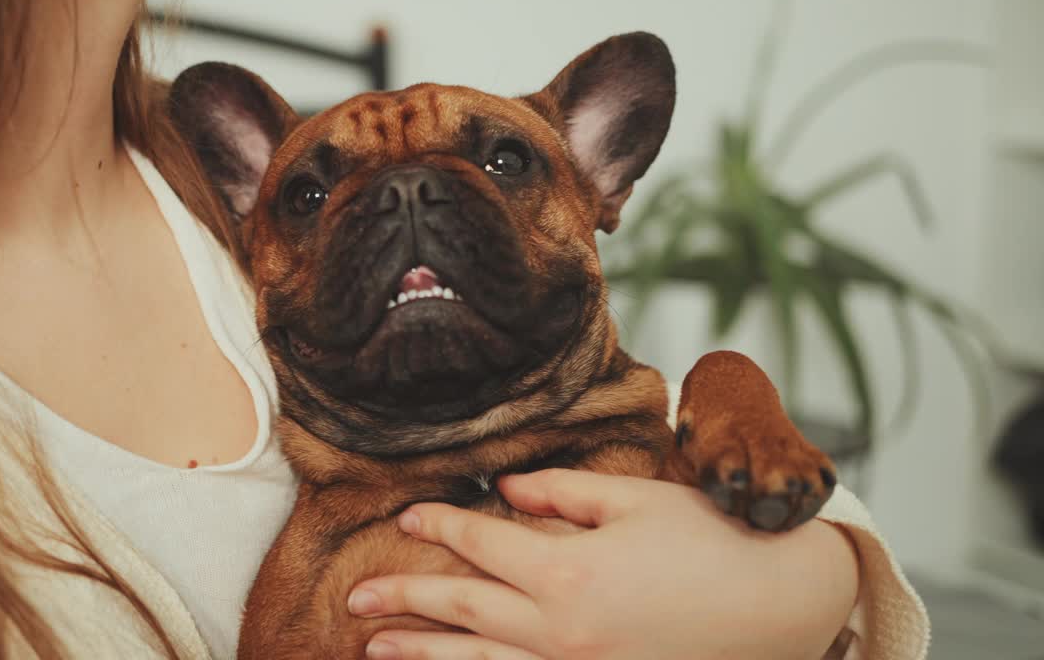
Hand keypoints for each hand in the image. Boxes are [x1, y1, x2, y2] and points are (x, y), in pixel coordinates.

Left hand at [347, 469, 857, 659]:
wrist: (780, 609)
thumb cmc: (711, 543)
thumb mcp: (635, 500)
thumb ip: (560, 495)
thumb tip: (503, 493)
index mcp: (568, 571)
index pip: (481, 544)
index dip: (440, 526)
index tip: (407, 516)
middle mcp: (561, 631)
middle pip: (462, 611)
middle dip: (404, 600)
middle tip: (355, 596)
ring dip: (422, 654)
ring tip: (374, 647)